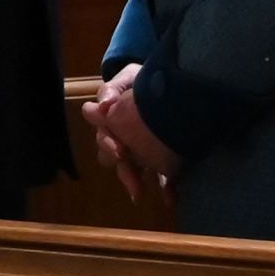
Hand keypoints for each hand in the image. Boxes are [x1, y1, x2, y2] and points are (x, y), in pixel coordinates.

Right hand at [83, 62, 180, 188]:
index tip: (120, 151)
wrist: (172, 82)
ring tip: (142, 195)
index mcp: (114, 122)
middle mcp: (123, 139)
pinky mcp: (162, 158)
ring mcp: (141, 150)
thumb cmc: (144, 80)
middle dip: (123, 170)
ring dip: (136, 183)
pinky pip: (161, 177)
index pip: (104, 137)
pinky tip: (170, 199)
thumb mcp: (129, 76)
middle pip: (115, 160)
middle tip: (133, 181)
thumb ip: (113, 88)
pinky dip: (165, 189)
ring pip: (133, 171)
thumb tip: (103, 105)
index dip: (109, 144)